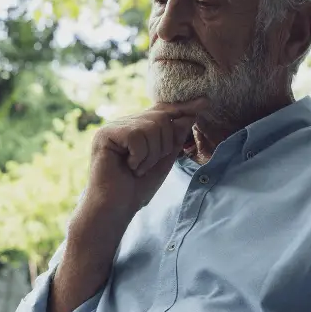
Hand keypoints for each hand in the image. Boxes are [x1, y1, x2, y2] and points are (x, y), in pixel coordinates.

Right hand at [85, 98, 208, 218]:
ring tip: (136, 169)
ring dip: (151, 155)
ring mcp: (113, 127)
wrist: (116, 208)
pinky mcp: (105, 134)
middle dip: (163, 146)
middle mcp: (124, 123)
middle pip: (161, 118)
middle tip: (146, 167)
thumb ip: (175, 138)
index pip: (163, 111)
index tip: (205, 102)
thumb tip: (190, 115)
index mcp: (136, 128)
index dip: (183, 108)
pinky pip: (137, 135)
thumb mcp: (164, 160)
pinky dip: (139, 157)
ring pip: (150, 126)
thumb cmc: (137, 188)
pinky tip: (128, 167)